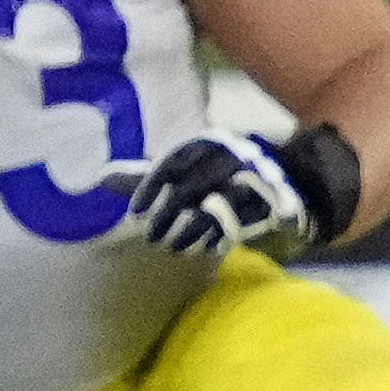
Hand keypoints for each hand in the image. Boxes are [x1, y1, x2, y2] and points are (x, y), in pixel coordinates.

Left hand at [117, 125, 353, 258]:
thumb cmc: (223, 175)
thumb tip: (98, 177)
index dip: (149, 187)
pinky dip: (217, 237)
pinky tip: (202, 248)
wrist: (291, 180)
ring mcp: (252, 179)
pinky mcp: (270, 203)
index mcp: (207, 142)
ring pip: (213, 207)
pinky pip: (239, 222)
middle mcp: (230, 155)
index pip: (171, 162)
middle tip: (149, 237)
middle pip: (191, 188)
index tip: (134, 212)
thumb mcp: (185, 170)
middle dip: (167, 215)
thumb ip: (145, 175)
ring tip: (174, 247)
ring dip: (191, 231)